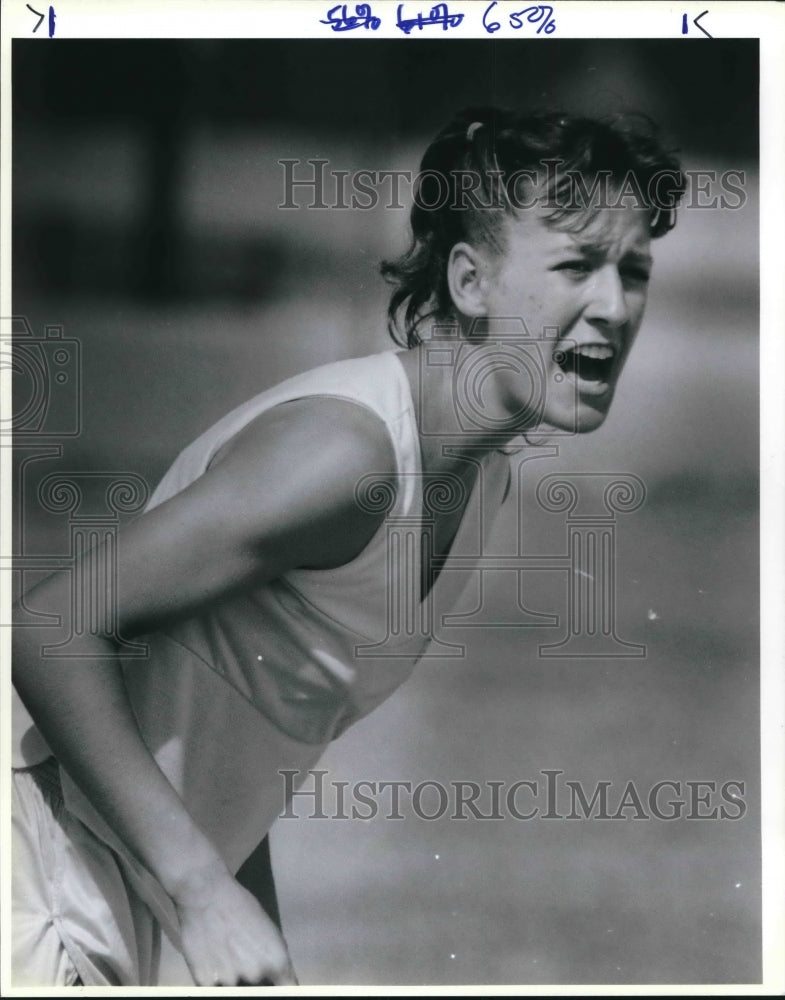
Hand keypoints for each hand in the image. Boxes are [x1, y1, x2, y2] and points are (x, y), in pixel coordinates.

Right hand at [173, 866, 297, 985]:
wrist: (205, 894)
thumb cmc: (240, 904)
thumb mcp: (268, 929)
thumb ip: (274, 956)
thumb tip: (279, 976)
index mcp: (277, 960)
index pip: (288, 989)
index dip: (279, 987)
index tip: (275, 985)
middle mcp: (256, 975)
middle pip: (258, 986)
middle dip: (253, 976)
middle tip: (241, 954)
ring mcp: (230, 981)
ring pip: (235, 986)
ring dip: (231, 975)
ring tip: (224, 952)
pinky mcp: (205, 983)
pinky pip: (214, 987)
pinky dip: (213, 976)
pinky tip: (211, 956)